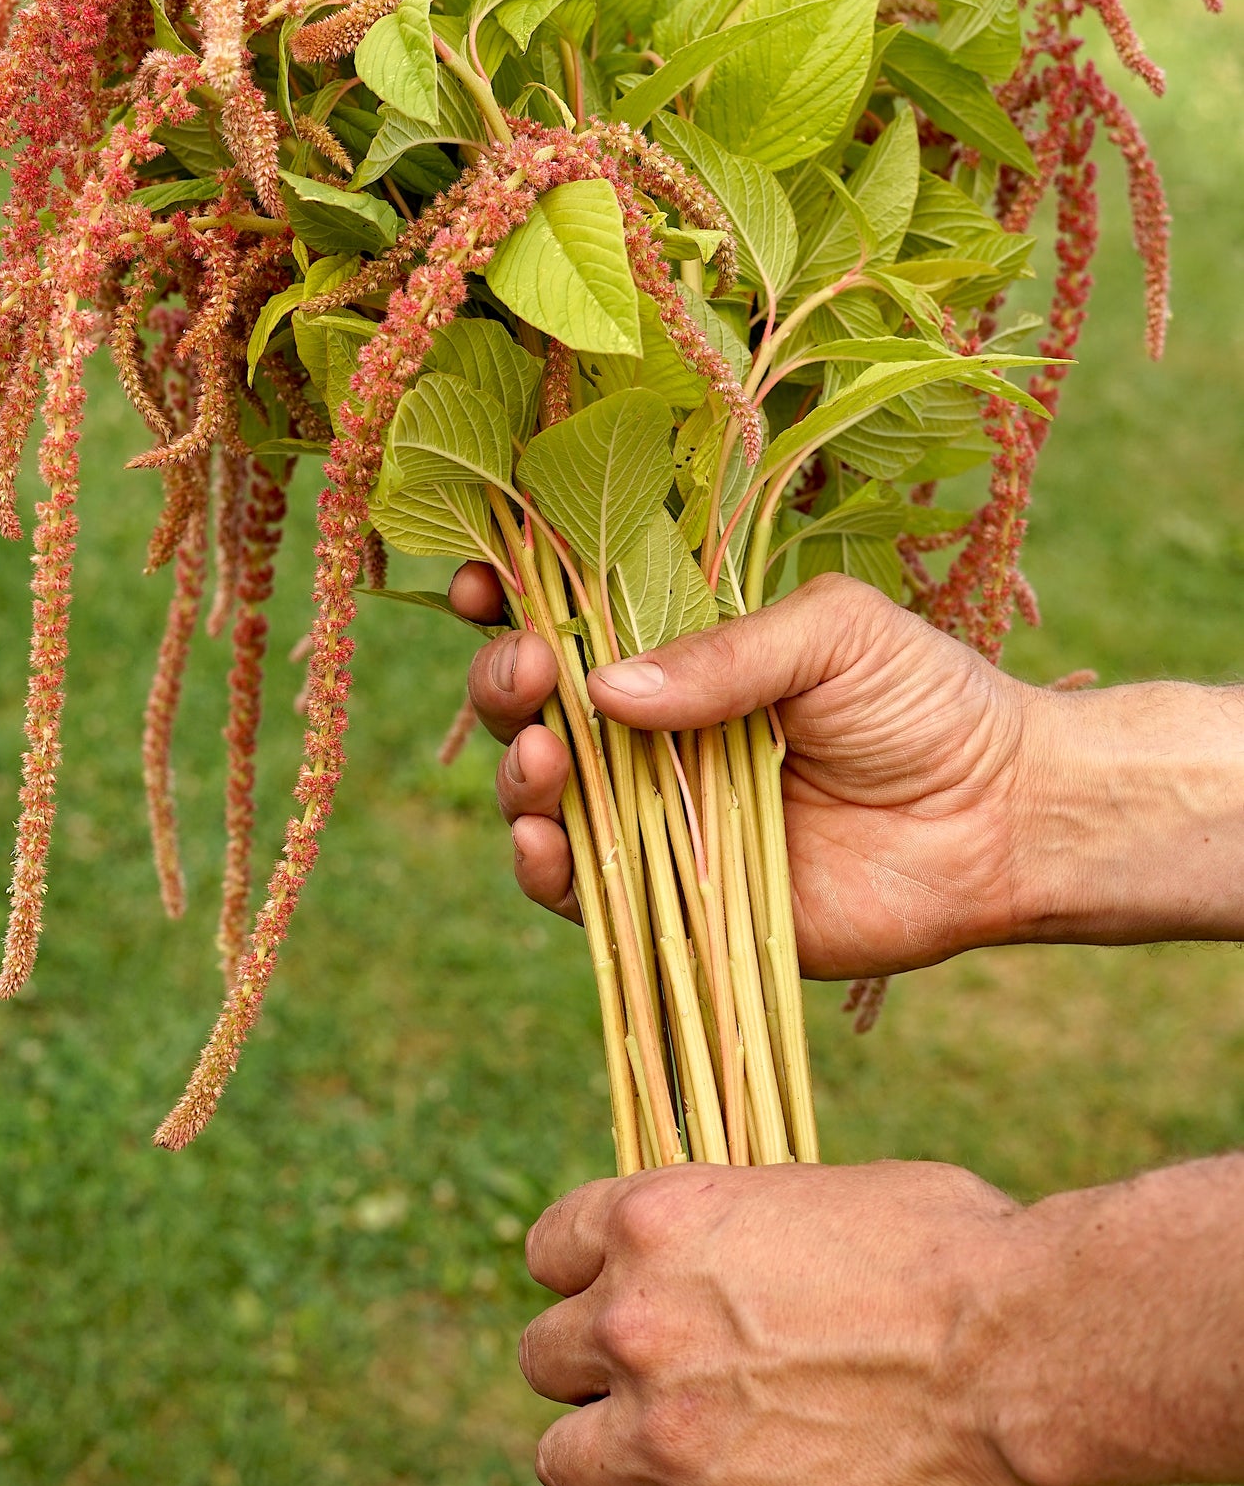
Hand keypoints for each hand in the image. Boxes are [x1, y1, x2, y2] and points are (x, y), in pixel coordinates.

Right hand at [449, 566, 1036, 978]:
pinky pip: (586, 893)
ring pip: (544, 798)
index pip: (570, 617)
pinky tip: (544, 841)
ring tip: (544, 757)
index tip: (483, 583)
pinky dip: (547, 869)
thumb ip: (722, 656)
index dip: (511, 599)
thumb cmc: (928, 702)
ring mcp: (658, 818)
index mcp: (685, 653)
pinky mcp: (676, 903)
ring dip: (520, 775)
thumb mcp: (830, 636)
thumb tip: (601, 686)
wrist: (1002, 820)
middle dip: (506, 683)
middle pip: (536, 706)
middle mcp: (655, 733)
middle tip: (530, 670)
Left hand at [518, 1160, 1040, 1485]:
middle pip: (545, 1360)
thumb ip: (744, 1230)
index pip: (549, 1251)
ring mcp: (668, 1435)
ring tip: (652, 1470)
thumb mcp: (818, 1194)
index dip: (583, 1279)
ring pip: (561, 1465)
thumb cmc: (951, 1246)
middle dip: (593, 1373)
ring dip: (602, 1465)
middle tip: (655, 1387)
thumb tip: (738, 1257)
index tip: (619, 1299)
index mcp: (657, 1220)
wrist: (1021, 1347)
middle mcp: (637, 1323)